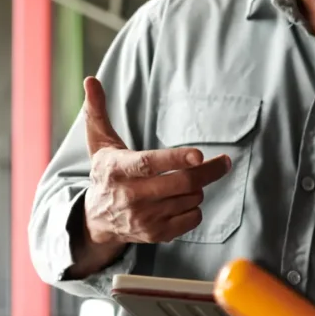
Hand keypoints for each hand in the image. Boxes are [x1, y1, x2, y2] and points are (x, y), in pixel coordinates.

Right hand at [81, 77, 231, 246]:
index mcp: (117, 169)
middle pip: (181, 183)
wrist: (96, 219)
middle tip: (224, 161)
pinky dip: (195, 207)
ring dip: (197, 187)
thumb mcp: (100, 144)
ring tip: (187, 181)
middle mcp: (130, 196)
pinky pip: (192, 218)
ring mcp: (143, 218)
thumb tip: (90, 80)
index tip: (199, 154)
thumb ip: (97, 111)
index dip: (176, 159)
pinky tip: (183, 200)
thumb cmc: (106, 174)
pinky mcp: (155, 235)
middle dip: (208, 171)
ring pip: (190, 199)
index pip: (150, 164)